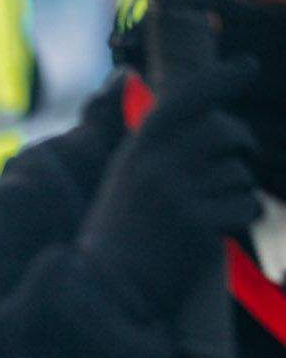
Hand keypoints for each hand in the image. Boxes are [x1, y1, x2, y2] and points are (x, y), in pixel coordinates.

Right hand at [80, 58, 261, 321]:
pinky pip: (245, 205)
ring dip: (239, 187)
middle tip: (244, 152)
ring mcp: (179, 197)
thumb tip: (207, 117)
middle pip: (223, 132)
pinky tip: (226, 224)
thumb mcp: (126, 180)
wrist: (108, 290)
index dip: (221, 78)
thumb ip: (157, 147)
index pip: (185, 99)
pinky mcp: (199, 227)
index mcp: (138, 151)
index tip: (248, 67)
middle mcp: (158, 168)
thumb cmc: (121, 236)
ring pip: (238, 172)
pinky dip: (245, 212)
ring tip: (218, 206)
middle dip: (242, 142)